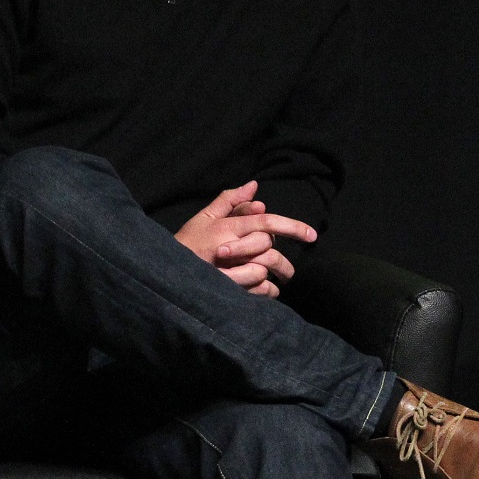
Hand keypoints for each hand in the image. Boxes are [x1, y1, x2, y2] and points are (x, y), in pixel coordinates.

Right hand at [175, 181, 317, 296]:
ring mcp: (227, 272)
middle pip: (268, 247)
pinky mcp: (227, 292)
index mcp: (225, 227)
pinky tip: (266, 292)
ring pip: (264, 271)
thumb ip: (230, 201)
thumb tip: (254, 186)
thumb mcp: (204, 218)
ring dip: (273, 277)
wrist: (166, 275)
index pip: (266, 222)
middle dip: (281, 260)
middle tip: (288, 271)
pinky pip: (258, 292)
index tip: (312, 235)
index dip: (293, 227)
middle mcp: (228, 248)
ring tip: (276, 282)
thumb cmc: (187, 244)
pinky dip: (267, 292)